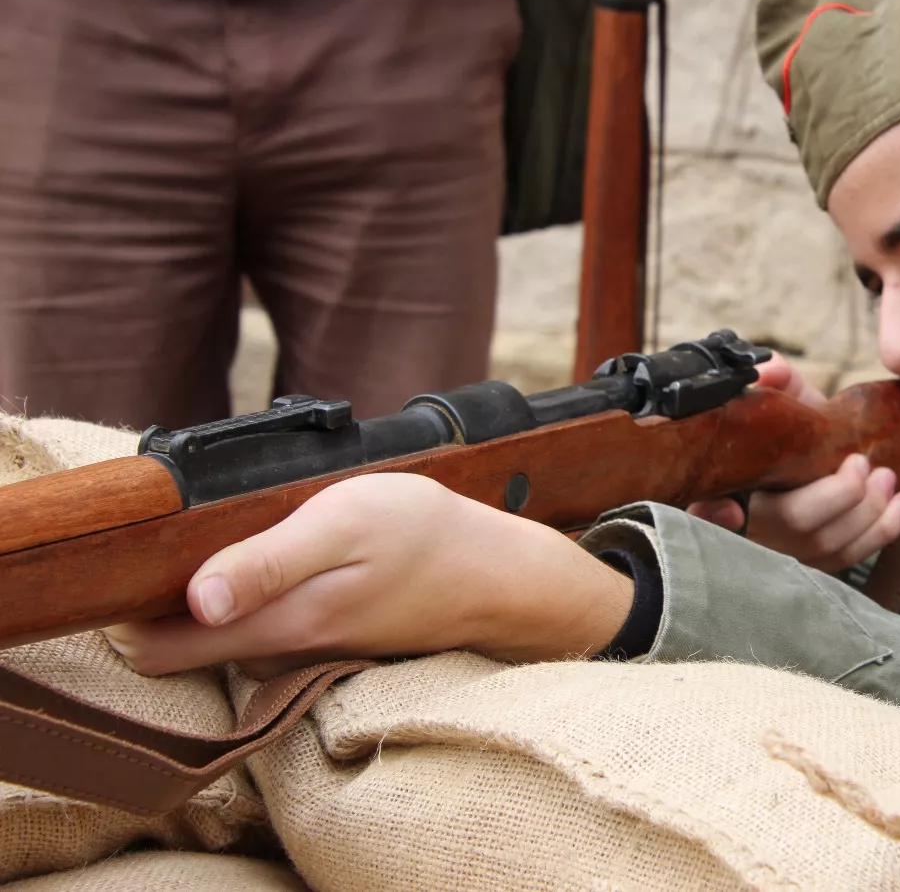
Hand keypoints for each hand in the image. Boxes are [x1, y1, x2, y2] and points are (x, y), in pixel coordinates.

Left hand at [103, 474, 632, 678]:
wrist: (501, 576)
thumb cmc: (426, 538)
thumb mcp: (343, 523)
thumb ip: (265, 560)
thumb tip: (192, 596)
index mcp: (276, 627)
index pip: (153, 651)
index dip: (119, 612)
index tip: (126, 562)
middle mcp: (280, 655)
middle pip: (179, 644)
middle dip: (164, 594)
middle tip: (193, 530)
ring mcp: (304, 654)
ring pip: (223, 632)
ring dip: (220, 590)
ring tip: (253, 530)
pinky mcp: (326, 645)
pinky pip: (264, 626)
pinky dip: (263, 593)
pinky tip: (296, 554)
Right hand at [688, 354, 899, 572]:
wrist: (811, 455)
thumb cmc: (791, 433)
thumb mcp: (782, 402)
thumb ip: (777, 383)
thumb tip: (770, 369)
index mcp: (728, 489)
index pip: (708, 511)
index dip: (713, 516)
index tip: (730, 508)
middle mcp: (752, 529)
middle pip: (791, 525)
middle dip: (835, 497)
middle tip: (860, 463)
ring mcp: (784, 553)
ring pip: (827, 546)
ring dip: (866, 512)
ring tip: (887, 476)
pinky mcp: (816, 564)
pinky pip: (851, 558)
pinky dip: (884, 531)